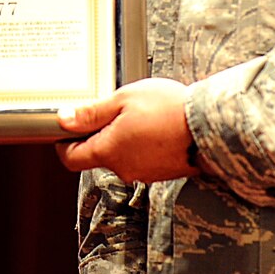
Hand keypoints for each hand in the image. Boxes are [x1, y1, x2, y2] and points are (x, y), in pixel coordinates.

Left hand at [56, 78, 198, 182]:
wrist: (211, 126)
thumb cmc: (169, 110)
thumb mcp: (124, 100)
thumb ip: (92, 113)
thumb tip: (64, 120)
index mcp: (108, 152)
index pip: (72, 158)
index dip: (64, 144)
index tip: (66, 129)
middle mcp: (123, 168)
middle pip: (97, 155)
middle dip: (99, 134)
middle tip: (111, 109)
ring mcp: (144, 173)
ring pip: (121, 156)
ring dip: (123, 138)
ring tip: (140, 114)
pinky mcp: (162, 172)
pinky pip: (142, 158)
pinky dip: (142, 144)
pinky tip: (155, 126)